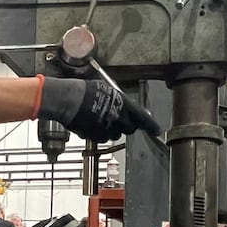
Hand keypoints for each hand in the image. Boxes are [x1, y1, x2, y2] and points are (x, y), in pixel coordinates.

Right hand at [38, 76, 161, 142]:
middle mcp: (120, 119)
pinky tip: (90, 123)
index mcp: (125, 105)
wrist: (69, 101)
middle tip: (115, 118)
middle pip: (129, 128)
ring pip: (115, 134)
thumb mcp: (107, 89)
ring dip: (111, 129)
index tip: (157, 130)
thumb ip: (119, 100)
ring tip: (98, 118)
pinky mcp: (97, 137)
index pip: (143, 118)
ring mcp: (109, 129)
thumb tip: (123, 104)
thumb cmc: (85, 91)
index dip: (151, 126)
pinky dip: (99, 133)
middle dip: (125, 125)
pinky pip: (102, 138)